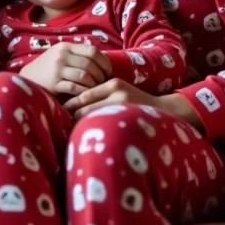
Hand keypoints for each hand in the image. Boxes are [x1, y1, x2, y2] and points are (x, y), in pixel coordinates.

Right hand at [19, 42, 112, 96]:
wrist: (27, 78)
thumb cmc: (49, 68)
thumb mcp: (60, 55)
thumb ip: (77, 55)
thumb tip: (103, 61)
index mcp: (66, 47)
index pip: (93, 51)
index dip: (104, 62)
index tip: (108, 72)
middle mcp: (62, 56)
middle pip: (90, 64)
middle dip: (101, 76)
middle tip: (104, 84)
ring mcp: (57, 69)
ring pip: (84, 76)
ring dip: (94, 85)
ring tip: (95, 90)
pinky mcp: (53, 83)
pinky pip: (75, 88)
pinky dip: (83, 92)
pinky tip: (85, 96)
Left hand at [64, 80, 204, 129]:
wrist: (165, 111)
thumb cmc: (137, 104)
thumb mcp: (121, 93)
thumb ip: (102, 97)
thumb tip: (73, 109)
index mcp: (111, 84)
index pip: (82, 96)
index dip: (68, 107)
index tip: (59, 116)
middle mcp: (115, 91)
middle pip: (82, 106)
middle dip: (69, 118)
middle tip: (59, 127)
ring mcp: (121, 104)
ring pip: (89, 116)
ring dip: (78, 127)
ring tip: (68, 136)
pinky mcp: (126, 115)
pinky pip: (101, 124)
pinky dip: (92, 131)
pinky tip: (86, 140)